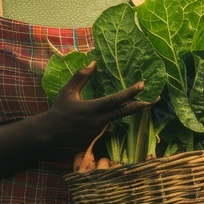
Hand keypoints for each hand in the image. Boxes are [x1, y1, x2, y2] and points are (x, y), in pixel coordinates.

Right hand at [41, 61, 157, 153]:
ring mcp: (98, 133)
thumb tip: (93, 62)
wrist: (49, 134)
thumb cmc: (59, 110)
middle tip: (155, 99)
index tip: (142, 85)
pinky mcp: (96, 140)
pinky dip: (106, 121)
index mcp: (92, 108)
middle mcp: (98, 122)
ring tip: (122, 105)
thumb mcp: (68, 91)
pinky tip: (97, 119)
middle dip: (141, 105)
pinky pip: (106, 128)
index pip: (116, 100)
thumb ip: (81, 77)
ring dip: (119, 112)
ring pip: (115, 119)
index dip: (130, 92)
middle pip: (124, 112)